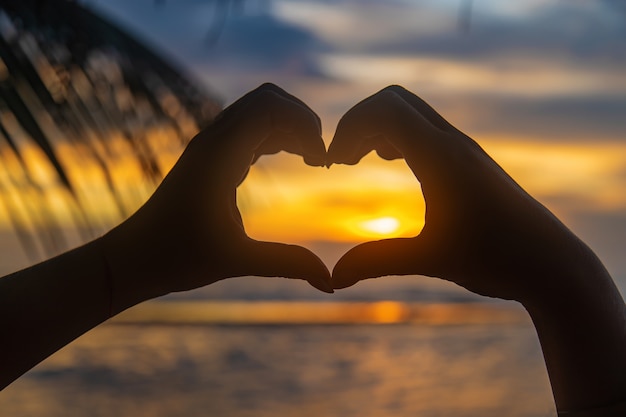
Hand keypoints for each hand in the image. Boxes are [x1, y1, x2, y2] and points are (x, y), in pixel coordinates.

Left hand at [102, 84, 331, 313]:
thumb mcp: (236, 261)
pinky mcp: (211, 156)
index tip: (322, 163)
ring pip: (259, 111)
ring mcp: (211, 145)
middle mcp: (213, 140)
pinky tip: (293, 159)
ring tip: (313, 160)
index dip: (305, 125)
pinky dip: (277, 136)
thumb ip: (286, 264)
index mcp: (218, 154)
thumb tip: (330, 284)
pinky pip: (251, 128)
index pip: (270, 107)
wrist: (133, 258)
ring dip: (291, 126)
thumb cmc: (176, 257)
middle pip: (268, 99)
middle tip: (321, 158)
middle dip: (302, 120)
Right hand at [328, 85, 599, 303]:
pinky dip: (395, 135)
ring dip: (376, 127)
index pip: (385, 110)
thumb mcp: (431, 260)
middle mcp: (452, 143)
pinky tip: (389, 162)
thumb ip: (377, 263)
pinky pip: (423, 129)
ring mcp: (462, 149)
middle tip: (339, 160)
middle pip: (394, 100)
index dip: (348, 128)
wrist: (551, 264)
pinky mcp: (468, 161)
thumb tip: (334, 278)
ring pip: (409, 112)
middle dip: (358, 122)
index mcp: (442, 157)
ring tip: (355, 160)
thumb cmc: (496, 260)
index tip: (332, 165)